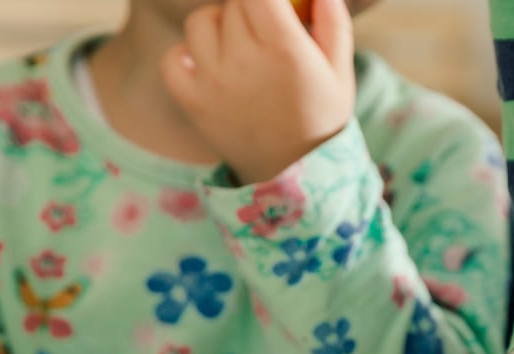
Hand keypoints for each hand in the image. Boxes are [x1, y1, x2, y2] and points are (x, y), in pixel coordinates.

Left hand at [161, 0, 354, 184]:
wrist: (296, 176)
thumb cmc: (321, 118)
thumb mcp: (340, 70)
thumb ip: (332, 21)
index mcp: (285, 49)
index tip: (271, 4)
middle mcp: (244, 61)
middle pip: (233, 3)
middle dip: (250, 8)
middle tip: (265, 29)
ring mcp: (213, 82)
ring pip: (200, 22)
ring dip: (218, 24)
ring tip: (238, 44)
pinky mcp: (192, 102)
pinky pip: (173, 57)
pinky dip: (186, 54)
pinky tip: (208, 62)